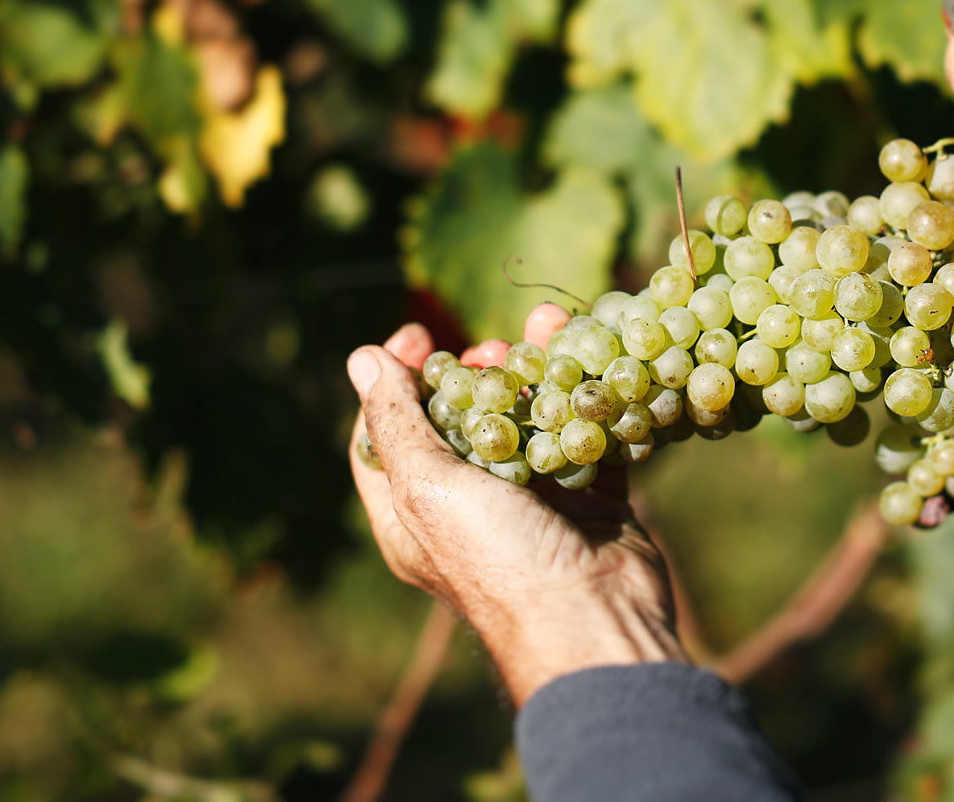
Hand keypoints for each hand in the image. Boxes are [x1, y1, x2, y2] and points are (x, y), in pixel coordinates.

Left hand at [347, 307, 685, 704]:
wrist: (593, 619)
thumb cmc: (498, 559)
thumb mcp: (428, 489)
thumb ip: (395, 423)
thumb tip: (360, 358)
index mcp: (414, 515)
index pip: (385, 437)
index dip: (393, 381)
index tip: (419, 333)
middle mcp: (470, 508)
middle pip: (461, 421)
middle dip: (473, 372)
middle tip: (489, 346)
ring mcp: (534, 503)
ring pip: (527, 422)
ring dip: (534, 373)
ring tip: (545, 334)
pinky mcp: (589, 497)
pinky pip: (584, 436)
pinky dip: (587, 399)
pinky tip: (590, 363)